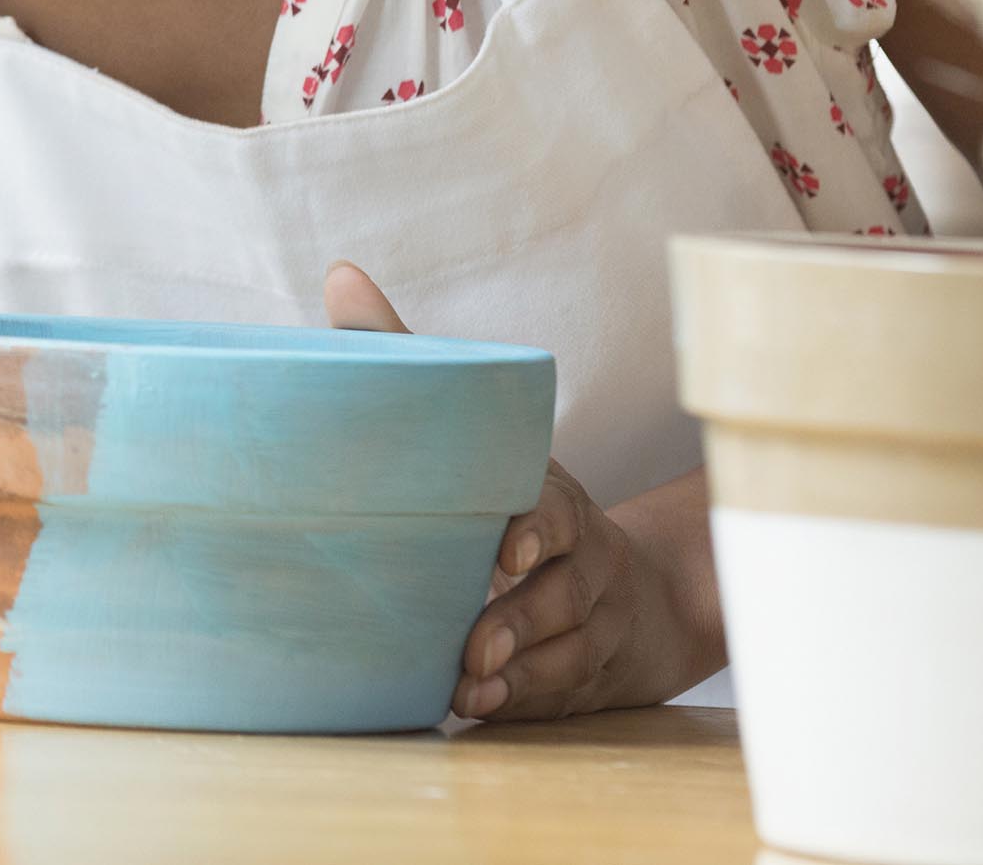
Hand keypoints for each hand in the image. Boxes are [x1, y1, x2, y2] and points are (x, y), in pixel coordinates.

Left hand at [323, 262, 718, 719]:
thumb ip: (408, 357)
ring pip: (564, 651)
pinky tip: (479, 708)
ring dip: (516, 668)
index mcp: (551, 500)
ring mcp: (589, 624)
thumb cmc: (525, 500)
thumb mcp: (483, 432)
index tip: (504, 552)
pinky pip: (559, 694)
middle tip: (470, 639)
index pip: (555, 510)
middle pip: (560, 592)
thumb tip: (341, 275)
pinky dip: (521, 702)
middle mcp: (581, 563)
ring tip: (466, 683)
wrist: (641, 592)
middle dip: (517, 618)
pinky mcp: (584, 677)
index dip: (534, 530)